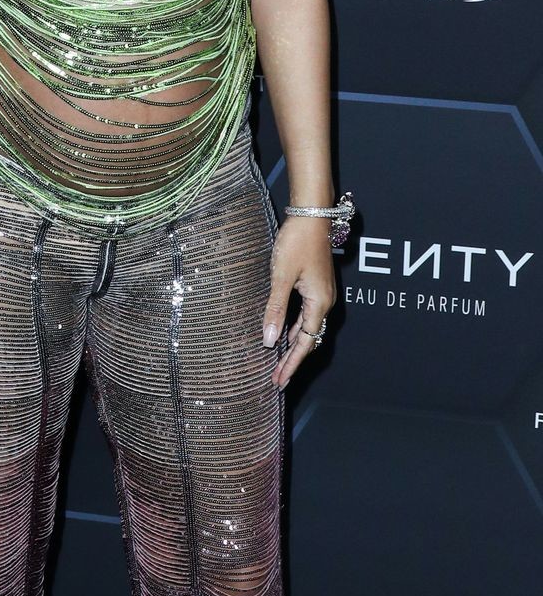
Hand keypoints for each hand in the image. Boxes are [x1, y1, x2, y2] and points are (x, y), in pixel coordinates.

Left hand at [261, 215, 336, 390]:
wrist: (311, 214)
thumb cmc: (297, 242)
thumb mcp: (281, 277)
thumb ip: (275, 310)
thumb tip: (270, 340)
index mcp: (320, 303)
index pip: (305, 343)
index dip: (291, 364)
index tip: (279, 381)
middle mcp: (325, 302)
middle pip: (309, 339)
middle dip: (293, 359)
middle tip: (276, 378)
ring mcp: (322, 294)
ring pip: (307, 328)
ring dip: (293, 345)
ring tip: (277, 362)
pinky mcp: (316, 286)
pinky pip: (306, 315)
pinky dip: (294, 328)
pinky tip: (282, 334)